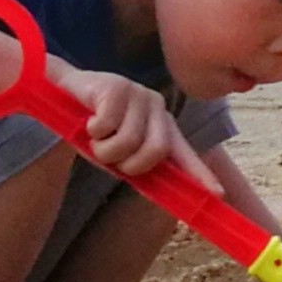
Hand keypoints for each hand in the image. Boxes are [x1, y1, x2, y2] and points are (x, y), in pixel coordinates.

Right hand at [51, 61, 194, 181]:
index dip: (201, 174)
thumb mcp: (117, 151)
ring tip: (95, 139)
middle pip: (157, 150)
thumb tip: (164, 192)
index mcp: (161, 126)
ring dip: (104, 150)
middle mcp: (156, 108)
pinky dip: (92, 132)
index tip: (217, 194)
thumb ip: (137, 164)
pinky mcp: (117, 87)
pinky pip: (107, 126)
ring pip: (129, 141)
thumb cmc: (93, 127)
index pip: (185, 153)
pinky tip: (88, 120)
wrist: (64, 92)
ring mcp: (139, 95)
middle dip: (130, 163)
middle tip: (111, 158)